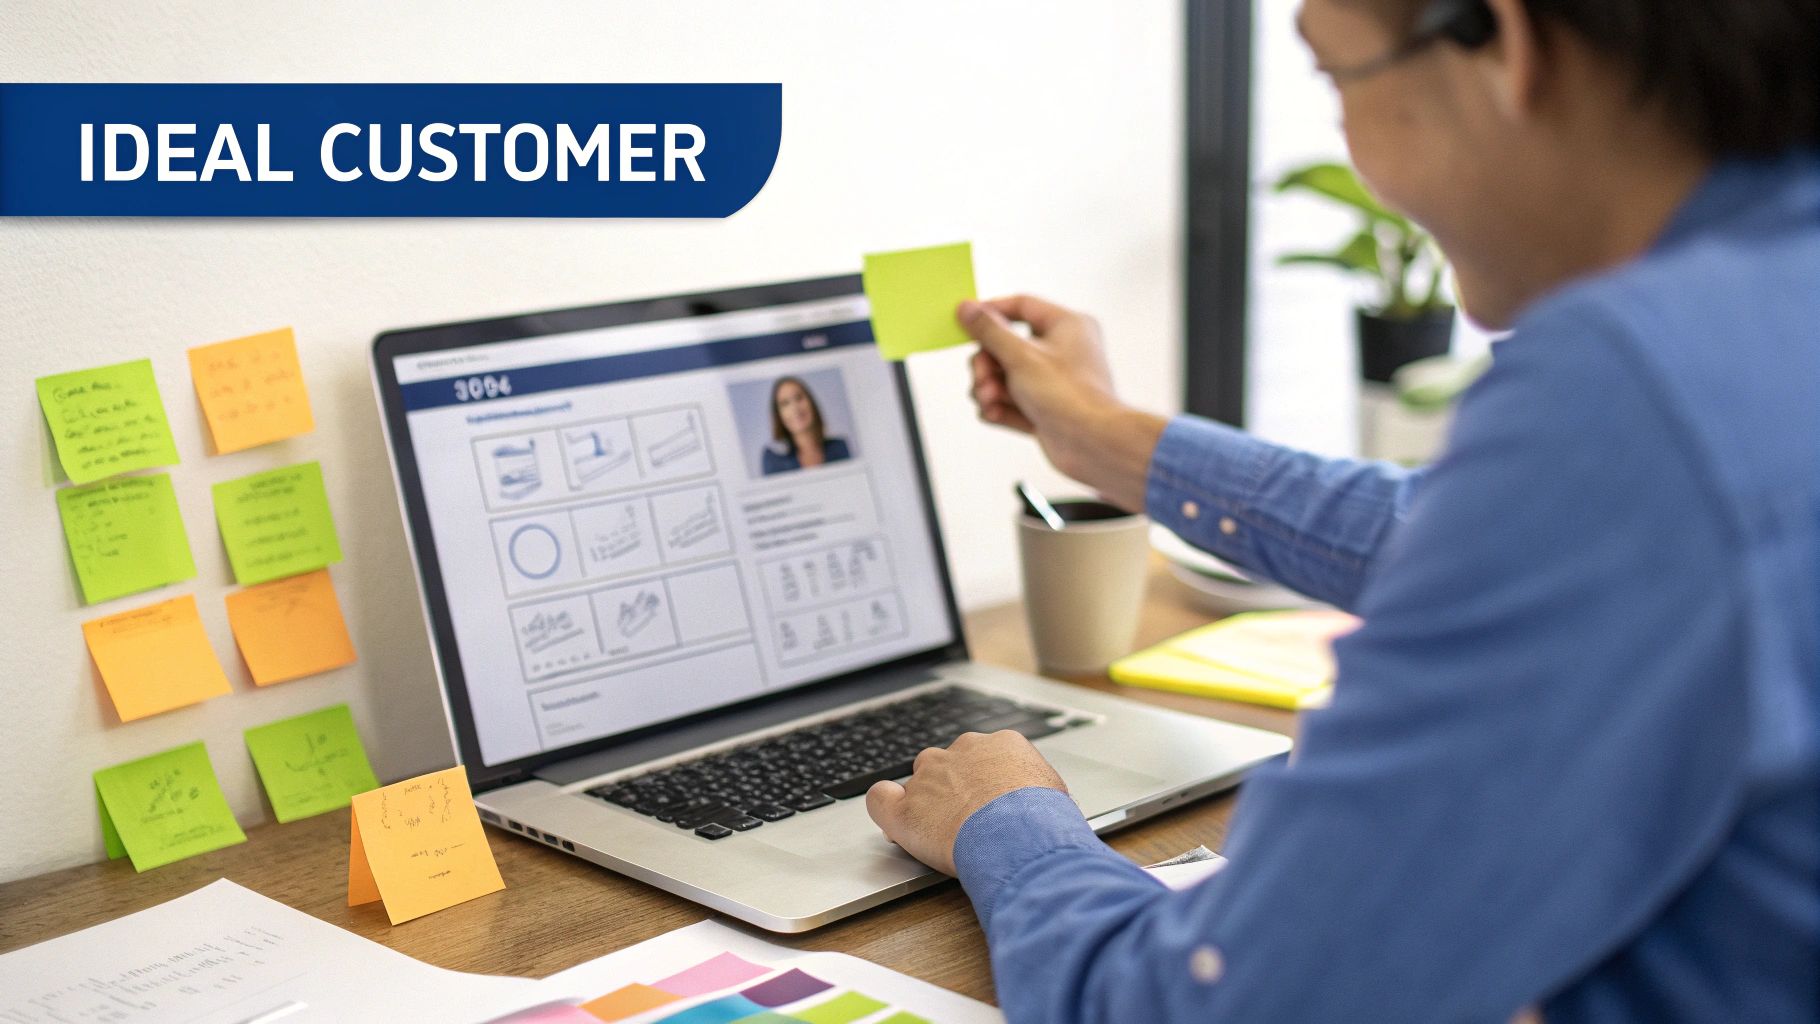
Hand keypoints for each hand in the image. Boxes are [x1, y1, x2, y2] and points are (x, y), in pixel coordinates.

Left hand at [865, 730, 1069, 874]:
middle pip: (946, 763)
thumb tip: (1041, 801)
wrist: (1019, 833)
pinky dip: (885, 807)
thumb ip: (1036, 788)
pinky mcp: (905, 808)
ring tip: (937, 831)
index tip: (986, 803)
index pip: (982, 756)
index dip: (980, 782)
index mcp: (999, 744)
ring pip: (918, 781)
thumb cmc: (1043, 818)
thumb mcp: (1054, 793)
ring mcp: (930, 776)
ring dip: (924, 801)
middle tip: (964, 818)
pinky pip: (880, 797)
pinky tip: (893, 822)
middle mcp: (961, 751)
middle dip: (951, 788)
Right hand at [961, 295, 1166, 510]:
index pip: (1022, 306)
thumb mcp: (1021, 356)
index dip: (992, 312)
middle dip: (987, 365)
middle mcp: (1062, 350)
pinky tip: (995, 414)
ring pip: (1005, 376)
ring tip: (990, 400)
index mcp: (1067, 325)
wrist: (1092, 445)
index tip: (967, 322)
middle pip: (1006, 346)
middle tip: (981, 378)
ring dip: (990, 388)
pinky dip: (1000, 407)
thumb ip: (989, 331)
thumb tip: (967, 309)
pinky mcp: (1045, 408)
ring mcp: (1053, 381)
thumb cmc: (1071, 396)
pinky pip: (1012, 401)